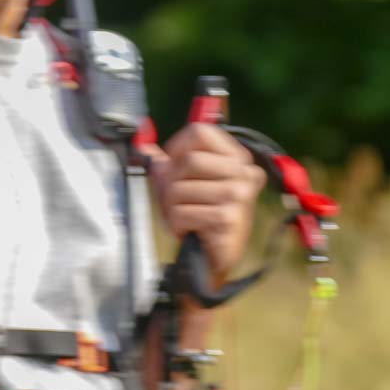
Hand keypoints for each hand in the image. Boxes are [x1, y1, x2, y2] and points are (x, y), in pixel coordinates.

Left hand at [145, 123, 266, 282]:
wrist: (214, 258)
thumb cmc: (201, 217)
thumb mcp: (185, 183)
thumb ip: (167, 162)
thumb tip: (145, 145)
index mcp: (237, 157)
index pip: (200, 132)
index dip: (176, 146)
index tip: (170, 163)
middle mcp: (244, 172)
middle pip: (188, 159)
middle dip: (171, 183)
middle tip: (175, 200)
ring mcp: (239, 195)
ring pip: (180, 188)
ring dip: (172, 207)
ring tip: (184, 217)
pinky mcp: (228, 218)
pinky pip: (182, 212)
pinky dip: (177, 223)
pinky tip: (189, 229)